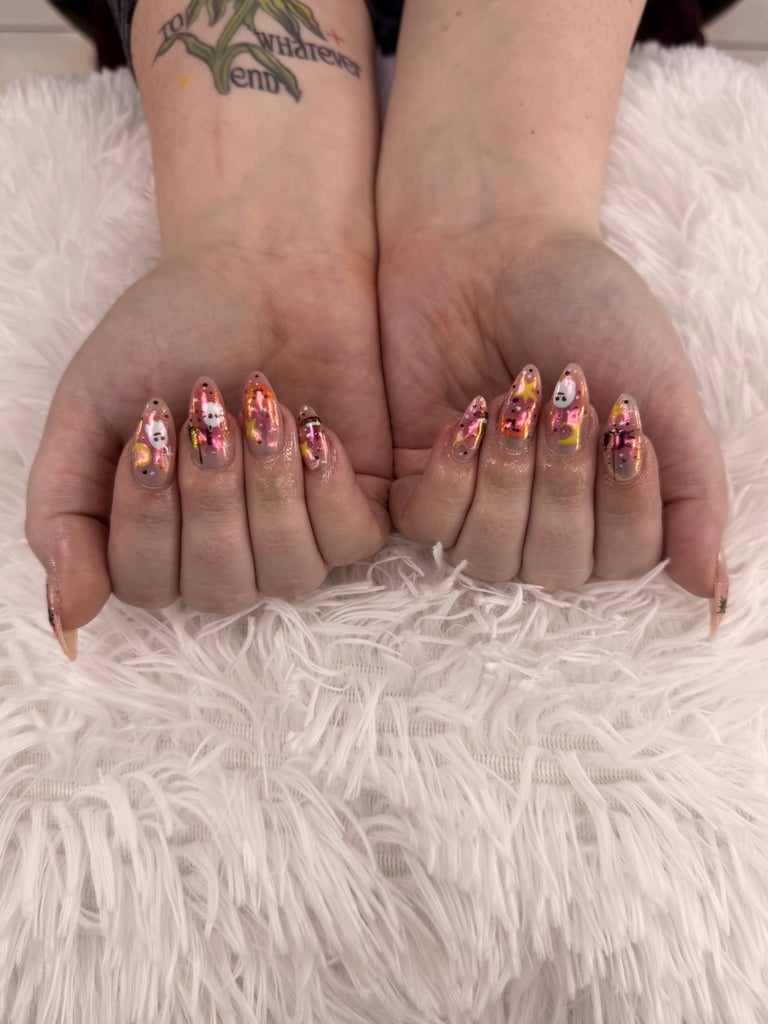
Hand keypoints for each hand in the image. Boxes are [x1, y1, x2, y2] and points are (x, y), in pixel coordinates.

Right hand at [26, 242, 390, 656]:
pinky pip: (350, 543)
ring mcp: (296, 532)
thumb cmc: (169, 330)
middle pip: (220, 589)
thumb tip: (66, 616)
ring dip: (269, 490)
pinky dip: (328, 489)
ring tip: (265, 407)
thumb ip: (61, 510)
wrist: (262, 264)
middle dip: (212, 497)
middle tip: (208, 409)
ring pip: (288, 576)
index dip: (147, 515)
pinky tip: (315, 427)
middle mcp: (228, 548)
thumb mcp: (89, 408)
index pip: (147, 584)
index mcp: (158, 535)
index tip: (152, 423)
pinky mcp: (358, 504)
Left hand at [378, 216, 726, 607]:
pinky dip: (453, 474)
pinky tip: (468, 415)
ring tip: (516, 400)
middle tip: (567, 401)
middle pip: (555, 568)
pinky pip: (427, 526)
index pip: (622, 562)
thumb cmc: (586, 307)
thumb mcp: (662, 389)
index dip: (624, 502)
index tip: (624, 420)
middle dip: (563, 483)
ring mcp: (477, 502)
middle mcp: (543, 515)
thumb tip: (709, 588)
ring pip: (489, 557)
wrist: (493, 242)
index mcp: (609, 501)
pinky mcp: (415, 480)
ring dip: (509, 478)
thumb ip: (693, 489)